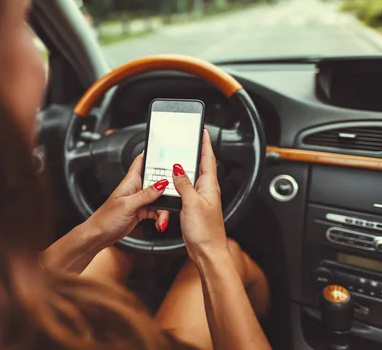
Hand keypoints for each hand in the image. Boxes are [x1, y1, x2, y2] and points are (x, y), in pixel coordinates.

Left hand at [87, 153, 170, 246]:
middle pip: (156, 182)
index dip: (152, 155)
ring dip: (163, 210)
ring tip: (162, 219)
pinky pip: (155, 211)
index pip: (141, 162)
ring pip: (158, 199)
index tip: (166, 155)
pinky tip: (159, 223)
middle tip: (171, 197)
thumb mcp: (128, 205)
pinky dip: (159, 217)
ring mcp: (139, 201)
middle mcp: (135, 189)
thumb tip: (161, 183)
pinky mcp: (141, 212)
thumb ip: (146, 195)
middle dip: (166, 189)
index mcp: (130, 182)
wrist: (100, 235)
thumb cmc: (106, 219)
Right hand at [172, 129, 227, 259]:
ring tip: (175, 159)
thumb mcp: (192, 203)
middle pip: (200, 165)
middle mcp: (207, 190)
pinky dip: (179, 183)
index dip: (205, 143)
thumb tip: (177, 168)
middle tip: (186, 140)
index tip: (202, 130)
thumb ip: (183, 184)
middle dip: (194, 152)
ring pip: (191, 177)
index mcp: (210, 185)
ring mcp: (201, 198)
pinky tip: (172, 183)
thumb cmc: (205, 231)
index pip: (208, 158)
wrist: (207, 252)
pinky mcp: (194, 207)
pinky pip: (186, 189)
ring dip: (184, 168)